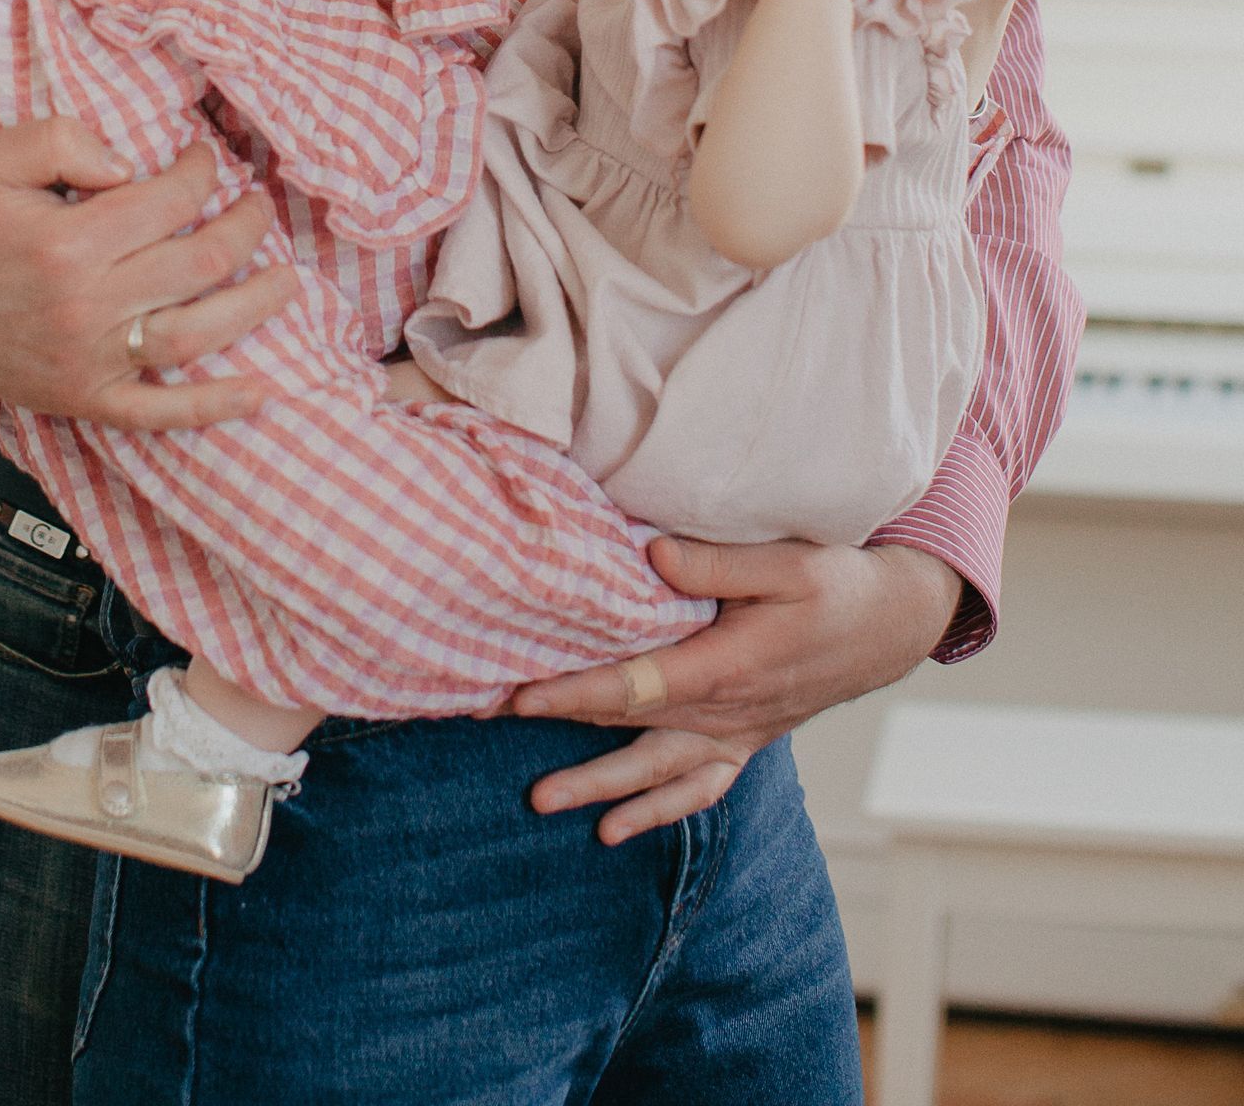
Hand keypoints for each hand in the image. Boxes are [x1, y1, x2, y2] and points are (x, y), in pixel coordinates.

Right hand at [0, 118, 298, 426]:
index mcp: (68, 243)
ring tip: (287, 278)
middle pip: (199, 262)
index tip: (205, 159)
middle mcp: (88, 305)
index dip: (201, 171)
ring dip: (255, 305)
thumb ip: (61, 138)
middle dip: (246, 226)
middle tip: (259, 205)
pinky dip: (215, 406)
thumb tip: (129, 163)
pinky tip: (261, 392)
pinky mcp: (91, 399)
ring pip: (197, 333)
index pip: (168, 200)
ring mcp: (93, 359)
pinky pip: (162, 412)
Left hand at [512, 534, 962, 841]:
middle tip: (494, 726)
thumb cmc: (837, 585)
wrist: (891, 625)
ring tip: (543, 802)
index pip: (634, 686)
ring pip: (658, 773)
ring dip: (599, 788)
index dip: (573, 692)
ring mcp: (738, 734)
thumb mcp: (785, 562)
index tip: (519, 695)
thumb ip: (716, 562)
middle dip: (562, 731)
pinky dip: (656, 810)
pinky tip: (616, 829)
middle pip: (631, 730)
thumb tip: (651, 555)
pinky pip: (697, 789)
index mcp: (728, 667)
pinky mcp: (748, 741)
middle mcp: (728, 713)